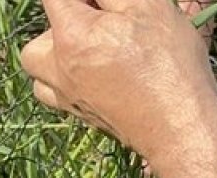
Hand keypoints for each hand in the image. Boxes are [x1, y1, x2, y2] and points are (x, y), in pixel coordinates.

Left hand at [21, 0, 216, 162]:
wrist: (178, 127)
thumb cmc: (169, 63)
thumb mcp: (147, 6)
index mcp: (71, 35)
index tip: (103, 4)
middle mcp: (57, 68)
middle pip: (41, 36)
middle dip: (64, 21)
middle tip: (100, 20)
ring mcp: (65, 96)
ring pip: (38, 66)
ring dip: (55, 51)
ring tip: (90, 46)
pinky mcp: (78, 114)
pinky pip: (52, 92)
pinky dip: (62, 79)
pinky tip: (92, 72)